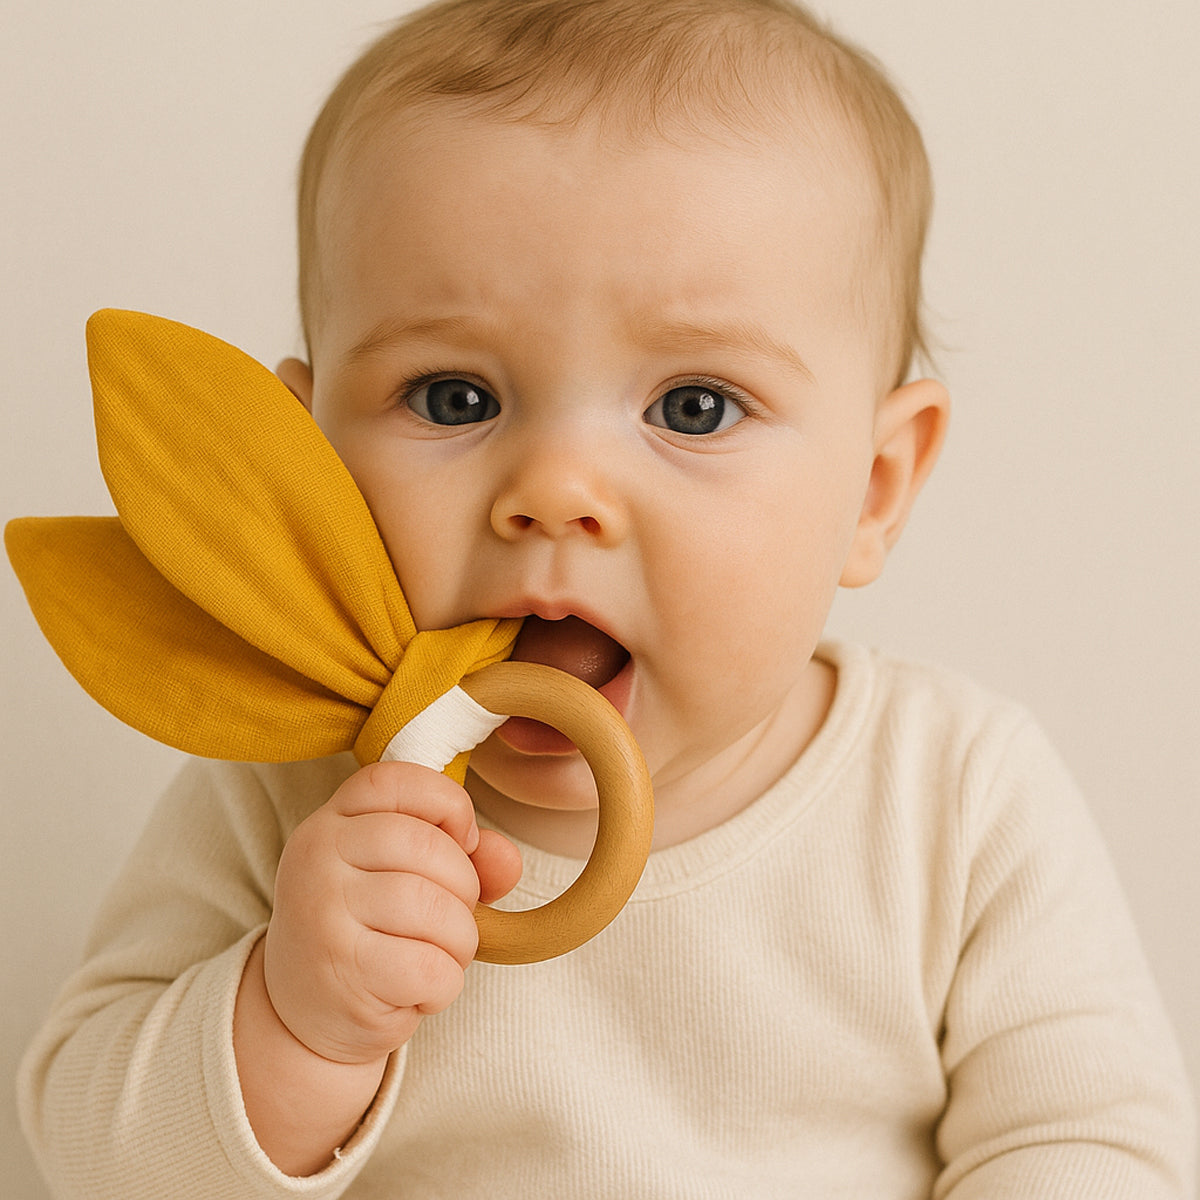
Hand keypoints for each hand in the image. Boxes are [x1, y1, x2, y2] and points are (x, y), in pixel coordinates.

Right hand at [262, 761, 520, 1064]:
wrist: (302, 1018)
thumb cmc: (371, 935)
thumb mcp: (409, 880)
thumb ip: (464, 857)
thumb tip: (507, 857)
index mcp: (330, 822)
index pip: (395, 781)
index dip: (447, 802)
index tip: (463, 841)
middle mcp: (316, 857)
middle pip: (425, 845)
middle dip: (465, 888)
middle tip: (452, 920)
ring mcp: (322, 912)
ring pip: (433, 907)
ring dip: (459, 942)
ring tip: (440, 958)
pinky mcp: (340, 969)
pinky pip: (428, 967)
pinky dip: (444, 985)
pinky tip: (420, 991)